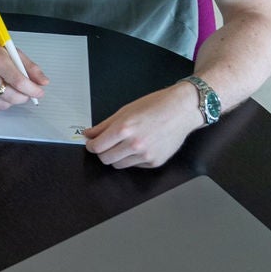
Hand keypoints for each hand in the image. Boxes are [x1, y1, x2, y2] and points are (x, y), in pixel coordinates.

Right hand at [0, 30, 47, 111]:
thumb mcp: (10, 50)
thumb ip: (29, 66)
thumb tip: (43, 82)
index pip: (19, 81)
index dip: (33, 90)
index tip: (39, 92)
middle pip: (12, 96)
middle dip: (24, 97)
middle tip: (25, 92)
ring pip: (3, 105)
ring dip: (11, 100)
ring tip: (8, 89)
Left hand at [84, 83, 203, 169]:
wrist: (182, 109)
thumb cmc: (155, 105)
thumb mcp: (125, 110)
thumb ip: (104, 125)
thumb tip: (88, 134)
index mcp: (124, 129)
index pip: (97, 147)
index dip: (91, 145)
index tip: (92, 143)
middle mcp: (134, 144)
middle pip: (105, 159)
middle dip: (103, 152)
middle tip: (106, 144)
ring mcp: (145, 155)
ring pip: (119, 165)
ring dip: (117, 156)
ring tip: (125, 143)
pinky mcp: (154, 162)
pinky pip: (135, 165)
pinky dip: (133, 158)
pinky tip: (141, 145)